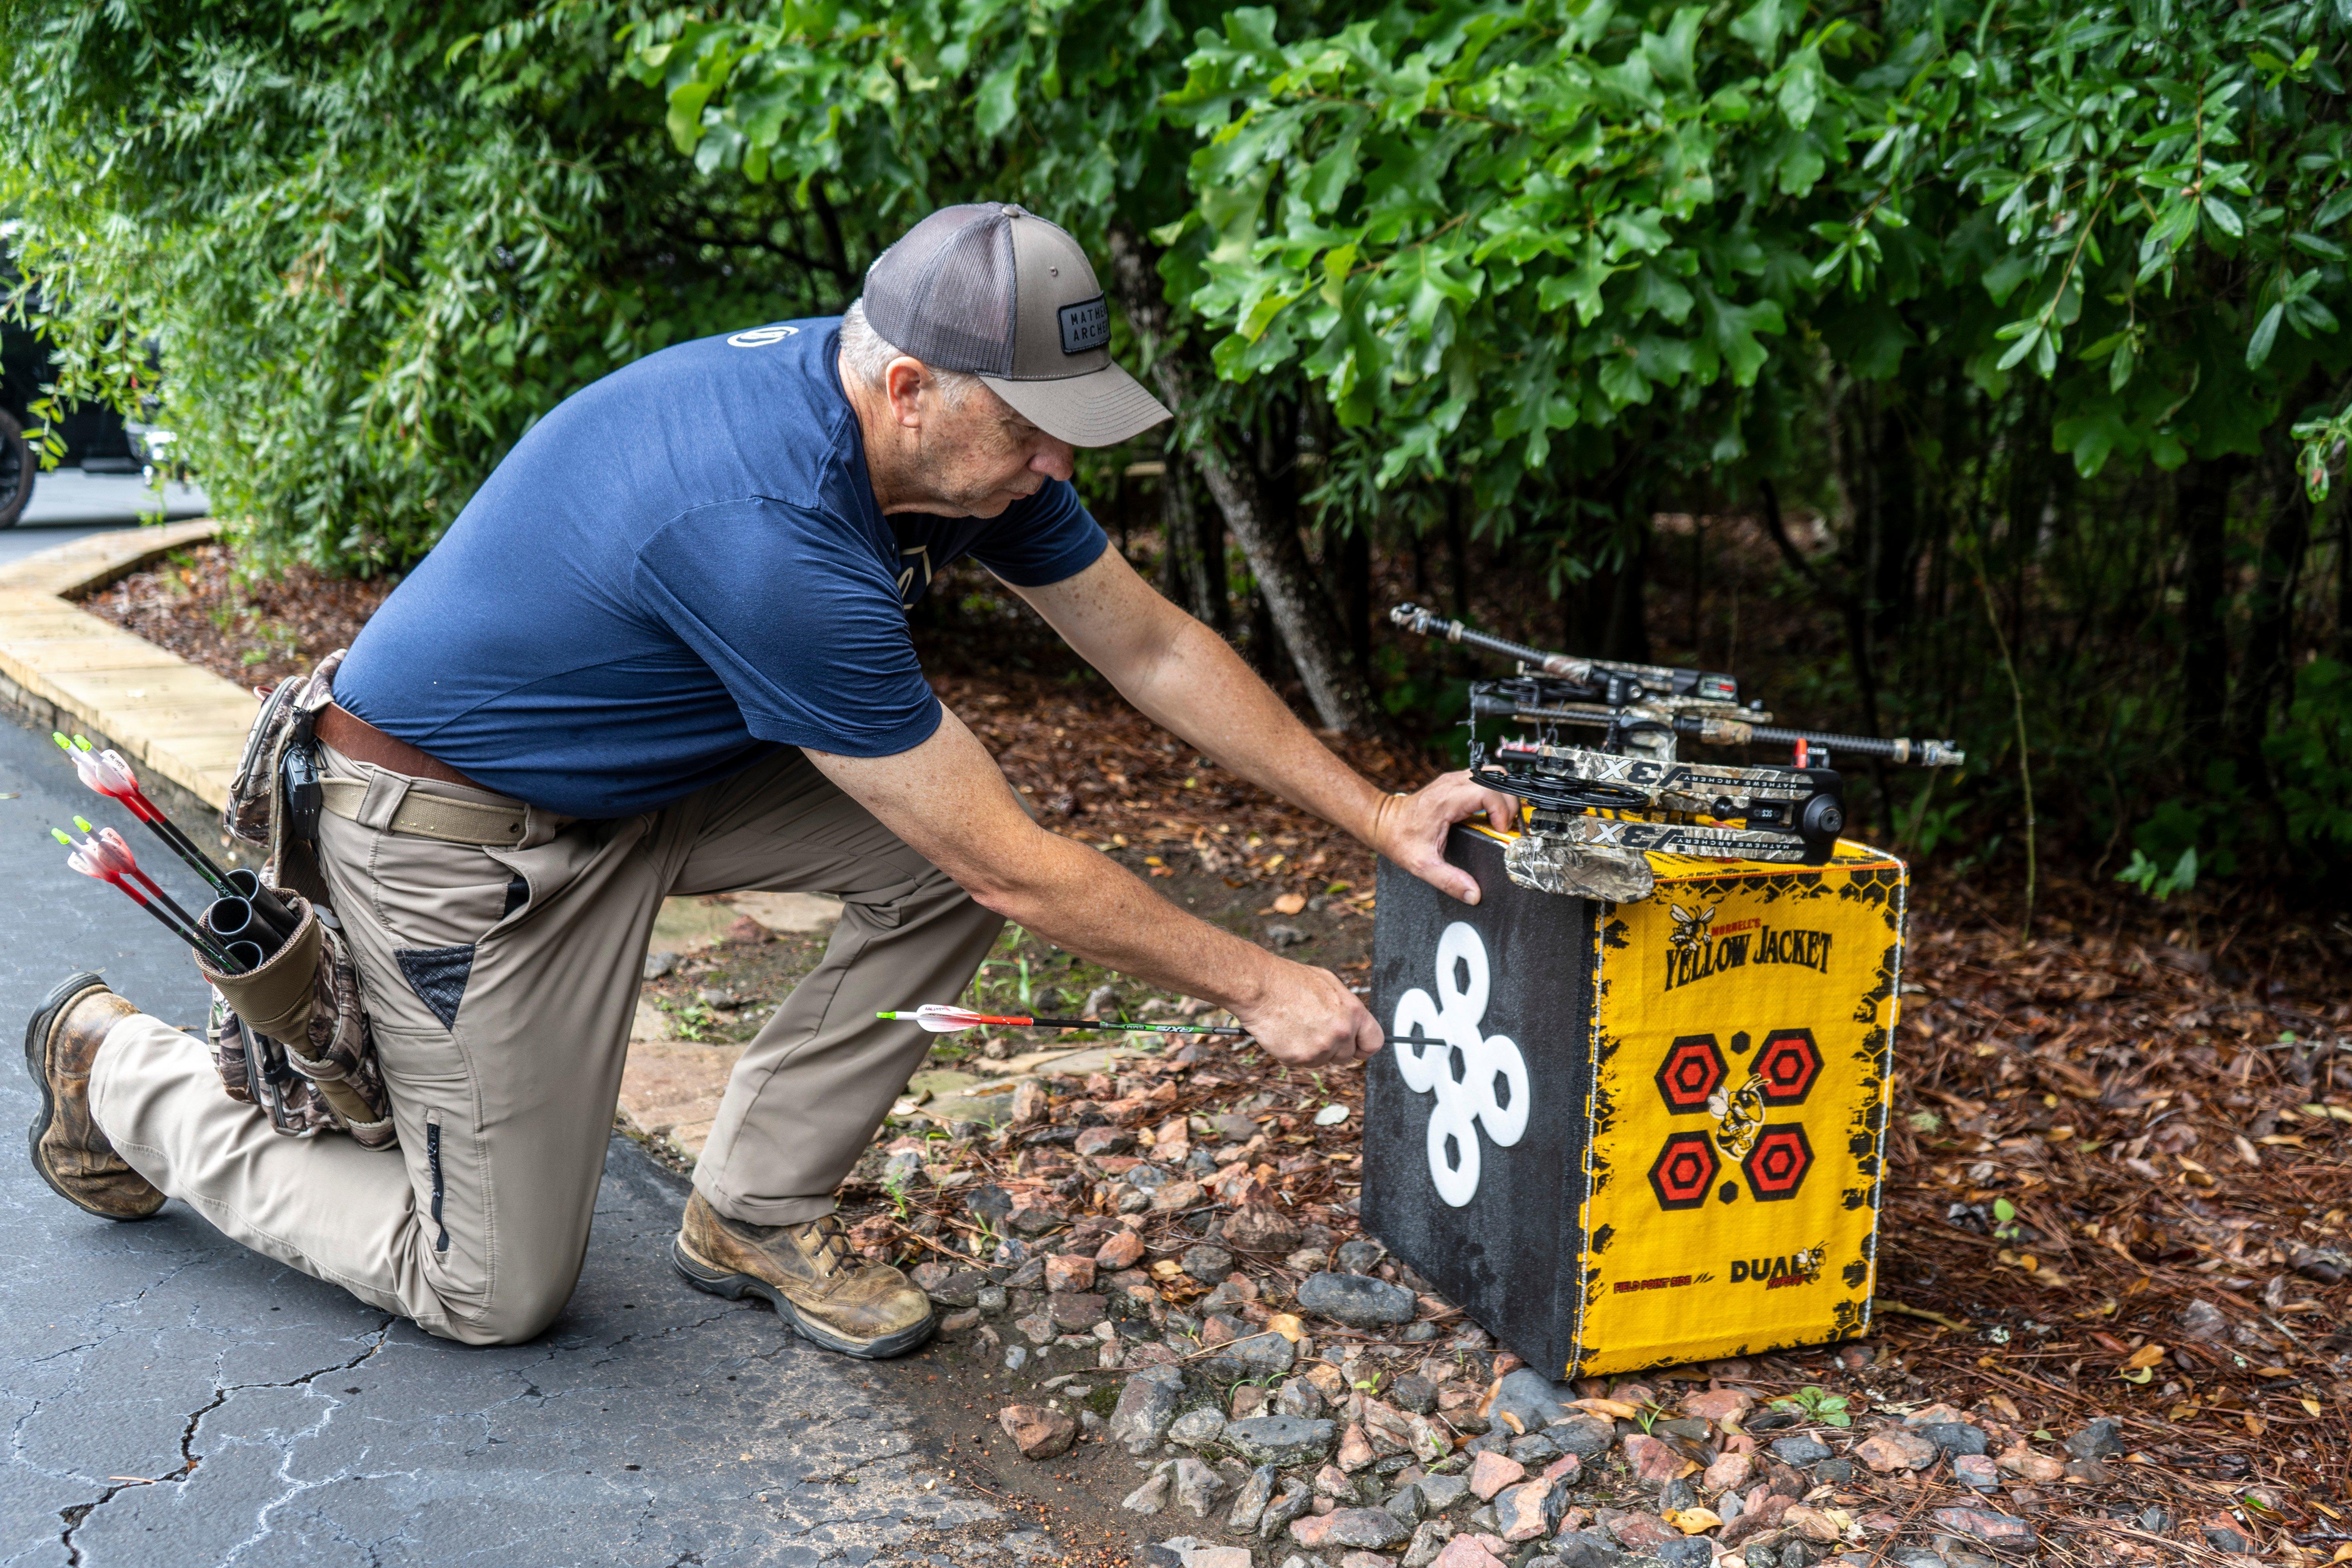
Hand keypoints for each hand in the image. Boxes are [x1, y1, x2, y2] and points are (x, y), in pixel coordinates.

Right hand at [1231, 960, 1383, 1066]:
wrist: (1260, 987)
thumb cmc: (1290, 981)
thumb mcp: (1329, 984)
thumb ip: (1347, 1009)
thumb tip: (1355, 1025)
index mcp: (1353, 1012)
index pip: (1374, 1042)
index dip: (1364, 1047)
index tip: (1356, 1048)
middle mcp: (1341, 1032)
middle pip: (1346, 1056)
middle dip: (1333, 1048)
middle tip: (1313, 1031)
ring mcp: (1322, 1047)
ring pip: (1323, 1061)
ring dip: (1312, 1051)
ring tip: (1295, 1027)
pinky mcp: (1301, 1058)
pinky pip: (1302, 1064)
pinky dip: (1293, 1053)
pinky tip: (1284, 1034)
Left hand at [1370, 769, 1519, 904]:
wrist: (1382, 823)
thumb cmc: (1399, 838)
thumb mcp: (1423, 865)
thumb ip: (1449, 880)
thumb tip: (1473, 894)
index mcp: (1447, 800)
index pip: (1488, 792)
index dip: (1502, 810)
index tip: (1500, 829)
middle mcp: (1451, 784)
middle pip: (1496, 780)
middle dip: (1508, 803)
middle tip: (1504, 827)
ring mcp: (1452, 780)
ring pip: (1492, 775)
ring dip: (1502, 796)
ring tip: (1499, 819)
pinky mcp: (1453, 782)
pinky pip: (1482, 779)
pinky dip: (1492, 794)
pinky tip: (1487, 814)